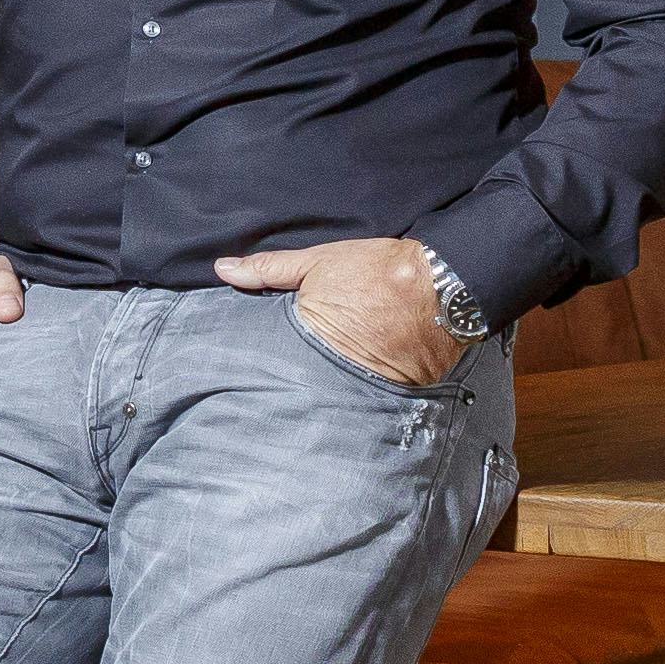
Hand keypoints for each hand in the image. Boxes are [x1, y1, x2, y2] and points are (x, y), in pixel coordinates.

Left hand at [219, 236, 457, 386]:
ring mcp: (360, 385)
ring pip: (324, 397)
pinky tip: (345, 397)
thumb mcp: (317, 262)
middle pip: (294, 386)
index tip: (237, 370)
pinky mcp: (387, 395)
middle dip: (282, 388)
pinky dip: (351, 397)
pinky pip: (359, 401)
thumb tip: (222, 268)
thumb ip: (268, 268)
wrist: (442, 287)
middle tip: (257, 398)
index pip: (267, 360)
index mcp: (308, 337)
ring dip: (316, 396)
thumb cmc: (378, 271)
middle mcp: (331, 368)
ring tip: (306, 398)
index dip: (255, 364)